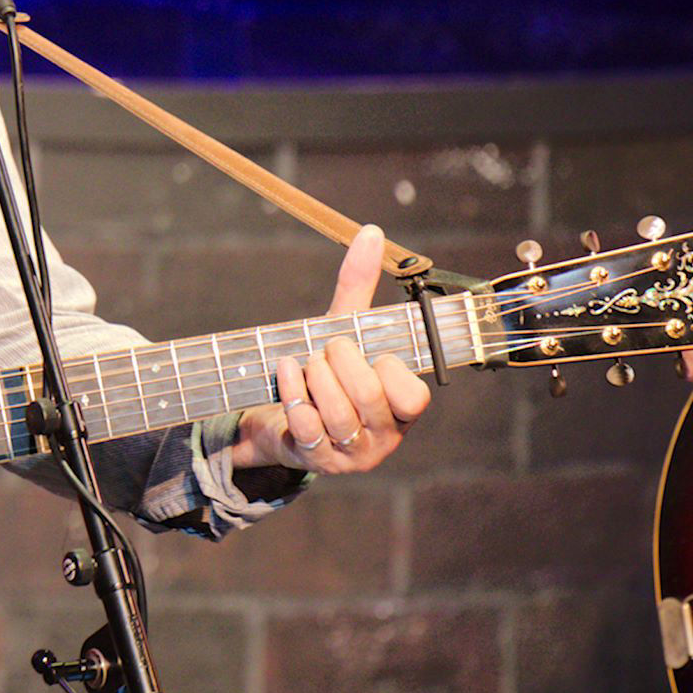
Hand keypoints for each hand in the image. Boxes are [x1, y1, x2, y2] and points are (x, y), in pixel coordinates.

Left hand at [232, 224, 431, 473]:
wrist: (280, 415)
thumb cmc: (324, 372)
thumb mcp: (343, 329)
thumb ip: (358, 286)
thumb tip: (371, 233)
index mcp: (401, 408)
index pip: (413, 397)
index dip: (387, 369)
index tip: (370, 352)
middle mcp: (383, 436)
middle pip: (368, 397)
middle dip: (340, 362)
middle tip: (326, 348)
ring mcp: (350, 454)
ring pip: (338, 415)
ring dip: (314, 377)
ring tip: (305, 360)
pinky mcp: (316, 460)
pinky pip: (306, 426)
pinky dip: (293, 392)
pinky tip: (286, 371)